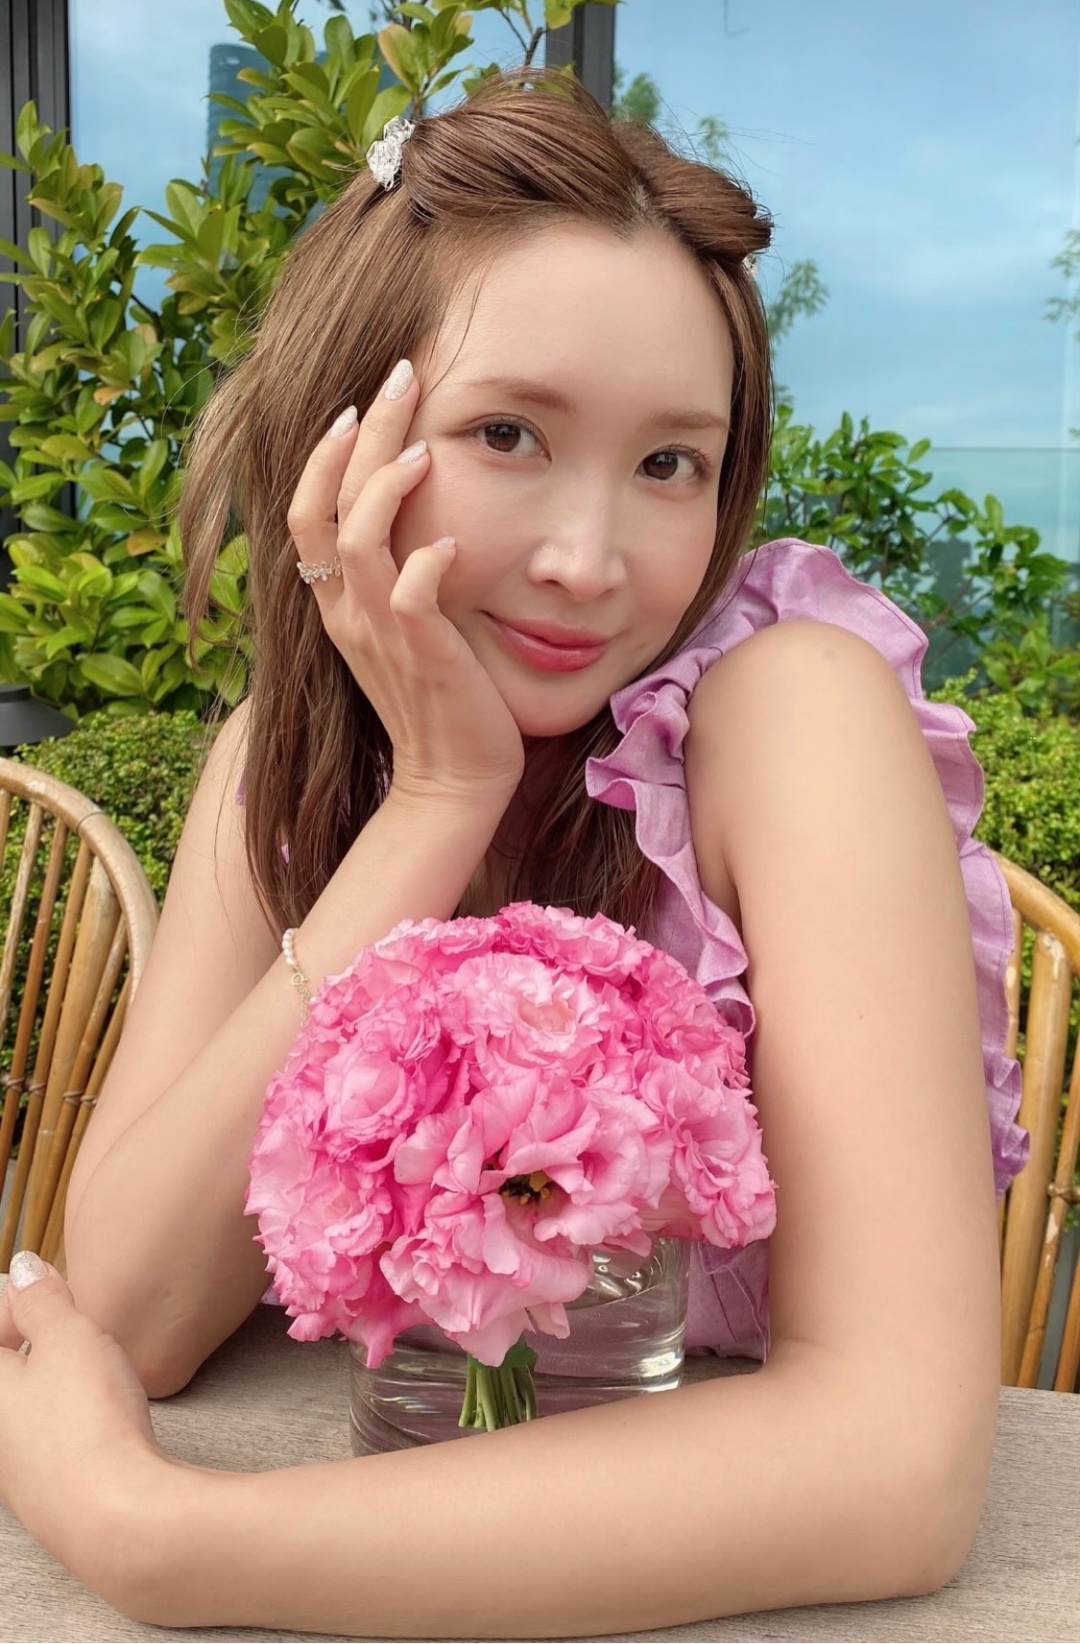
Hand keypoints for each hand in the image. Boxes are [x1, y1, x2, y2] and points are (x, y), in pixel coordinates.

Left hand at [0, 1258, 170, 1609]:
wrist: (115, 1516)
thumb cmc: (86, 1423)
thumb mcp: (69, 1336)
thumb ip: (42, 1299)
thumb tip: (23, 1269)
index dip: (14, 1308)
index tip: (45, 1293)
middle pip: (2, 1375)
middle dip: (27, 1344)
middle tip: (69, 1326)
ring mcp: (10, 1471)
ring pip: (20, 1410)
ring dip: (47, 1381)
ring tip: (88, 1367)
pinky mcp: (42, 1496)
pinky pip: (41, 1442)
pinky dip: (63, 1417)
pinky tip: (97, 1415)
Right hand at [288, 361, 525, 803]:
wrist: (452, 782)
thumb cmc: (441, 703)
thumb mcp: (404, 632)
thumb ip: (397, 579)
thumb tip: (420, 523)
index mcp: (337, 602)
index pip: (305, 510)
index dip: (325, 453)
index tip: (359, 402)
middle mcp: (346, 611)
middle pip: (324, 505)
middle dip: (359, 433)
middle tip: (399, 377)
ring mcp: (378, 634)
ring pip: (356, 540)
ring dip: (384, 485)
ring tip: (422, 445)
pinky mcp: (422, 655)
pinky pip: (411, 598)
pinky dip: (428, 563)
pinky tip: (451, 541)